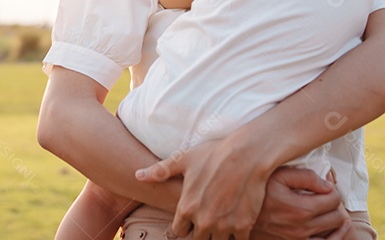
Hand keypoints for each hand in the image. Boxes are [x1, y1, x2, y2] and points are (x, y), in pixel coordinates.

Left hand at [135, 140, 267, 239]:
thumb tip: (137, 175)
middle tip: (208, 217)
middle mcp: (203, 221)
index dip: (184, 225)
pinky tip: (237, 222)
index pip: (178, 232)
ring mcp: (223, 226)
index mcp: (186, 208)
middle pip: (197, 239)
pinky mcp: (243, 226)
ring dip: (218, 234)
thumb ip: (160, 171)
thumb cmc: (214, 154)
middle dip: (200, 230)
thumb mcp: (184, 160)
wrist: (247, 154)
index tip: (190, 218)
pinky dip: (237, 234)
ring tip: (222, 220)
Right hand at [251, 167, 349, 239]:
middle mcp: (304, 227)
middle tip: (327, 195)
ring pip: (333, 233)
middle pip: (337, 216)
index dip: (333, 188)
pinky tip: (332, 230)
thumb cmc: (258, 192)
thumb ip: (305, 177)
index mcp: (302, 208)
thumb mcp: (278, 176)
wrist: (239, 214)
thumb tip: (327, 184)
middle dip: (335, 204)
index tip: (326, 183)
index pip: (334, 199)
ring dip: (336, 221)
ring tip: (333, 211)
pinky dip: (331, 237)